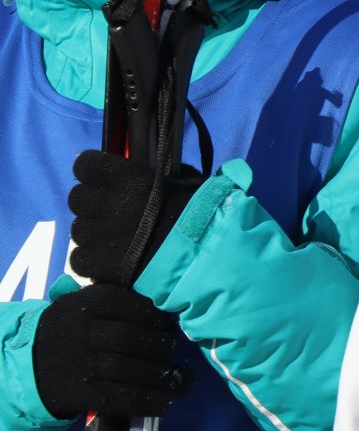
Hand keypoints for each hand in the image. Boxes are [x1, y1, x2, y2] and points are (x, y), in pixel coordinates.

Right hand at [32, 284, 190, 419]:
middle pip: (133, 339)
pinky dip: (150, 402)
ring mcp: (79, 364)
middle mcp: (81, 332)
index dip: (158, 319)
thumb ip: (120, 302)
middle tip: (173, 353)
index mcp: (86, 303)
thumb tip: (170, 312)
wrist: (28, 365)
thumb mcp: (85, 304)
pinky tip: (166, 402)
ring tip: (181, 381)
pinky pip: (122, 398)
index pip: (134, 306)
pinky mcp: (79, 394)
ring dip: (164, 378)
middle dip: (162, 348)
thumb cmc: (71, 331)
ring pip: (131, 370)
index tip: (169, 327)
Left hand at [67, 150, 204, 284]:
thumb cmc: (203, 216)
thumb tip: (144, 173)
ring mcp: (101, 237)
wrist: (208, 257)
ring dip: (94, 233)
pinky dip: (92, 260)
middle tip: (112, 212)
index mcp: (128, 179)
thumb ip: (156, 177)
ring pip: (78, 230)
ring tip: (116, 241)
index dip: (93, 171)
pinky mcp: (100, 265)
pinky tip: (110, 260)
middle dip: (92, 203)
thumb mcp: (183, 183)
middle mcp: (108, 205)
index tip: (103, 178)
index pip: (85, 165)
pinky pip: (79, 259)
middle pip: (77, 198)